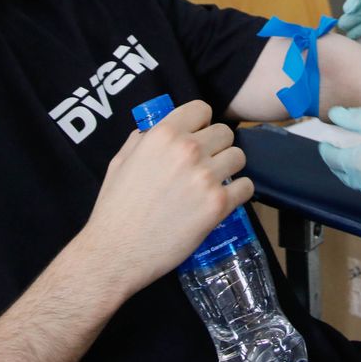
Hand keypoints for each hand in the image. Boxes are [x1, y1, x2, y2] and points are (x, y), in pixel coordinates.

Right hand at [76, 101, 250, 296]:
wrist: (116, 252)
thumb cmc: (114, 209)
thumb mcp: (120, 162)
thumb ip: (141, 140)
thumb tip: (152, 130)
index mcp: (163, 134)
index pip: (202, 109)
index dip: (201, 123)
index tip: (198, 137)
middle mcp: (188, 150)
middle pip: (225, 133)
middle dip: (217, 147)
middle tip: (205, 165)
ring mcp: (206, 177)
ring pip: (239, 157)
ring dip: (229, 168)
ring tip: (214, 182)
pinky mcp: (218, 205)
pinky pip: (246, 187)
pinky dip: (238, 193)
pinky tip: (224, 200)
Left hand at [318, 106, 360, 201]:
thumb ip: (352, 117)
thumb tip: (334, 115)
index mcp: (356, 163)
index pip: (330, 157)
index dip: (327, 145)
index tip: (331, 136)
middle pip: (343, 173)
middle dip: (340, 159)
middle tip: (347, 143)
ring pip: (360, 182)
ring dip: (357, 170)